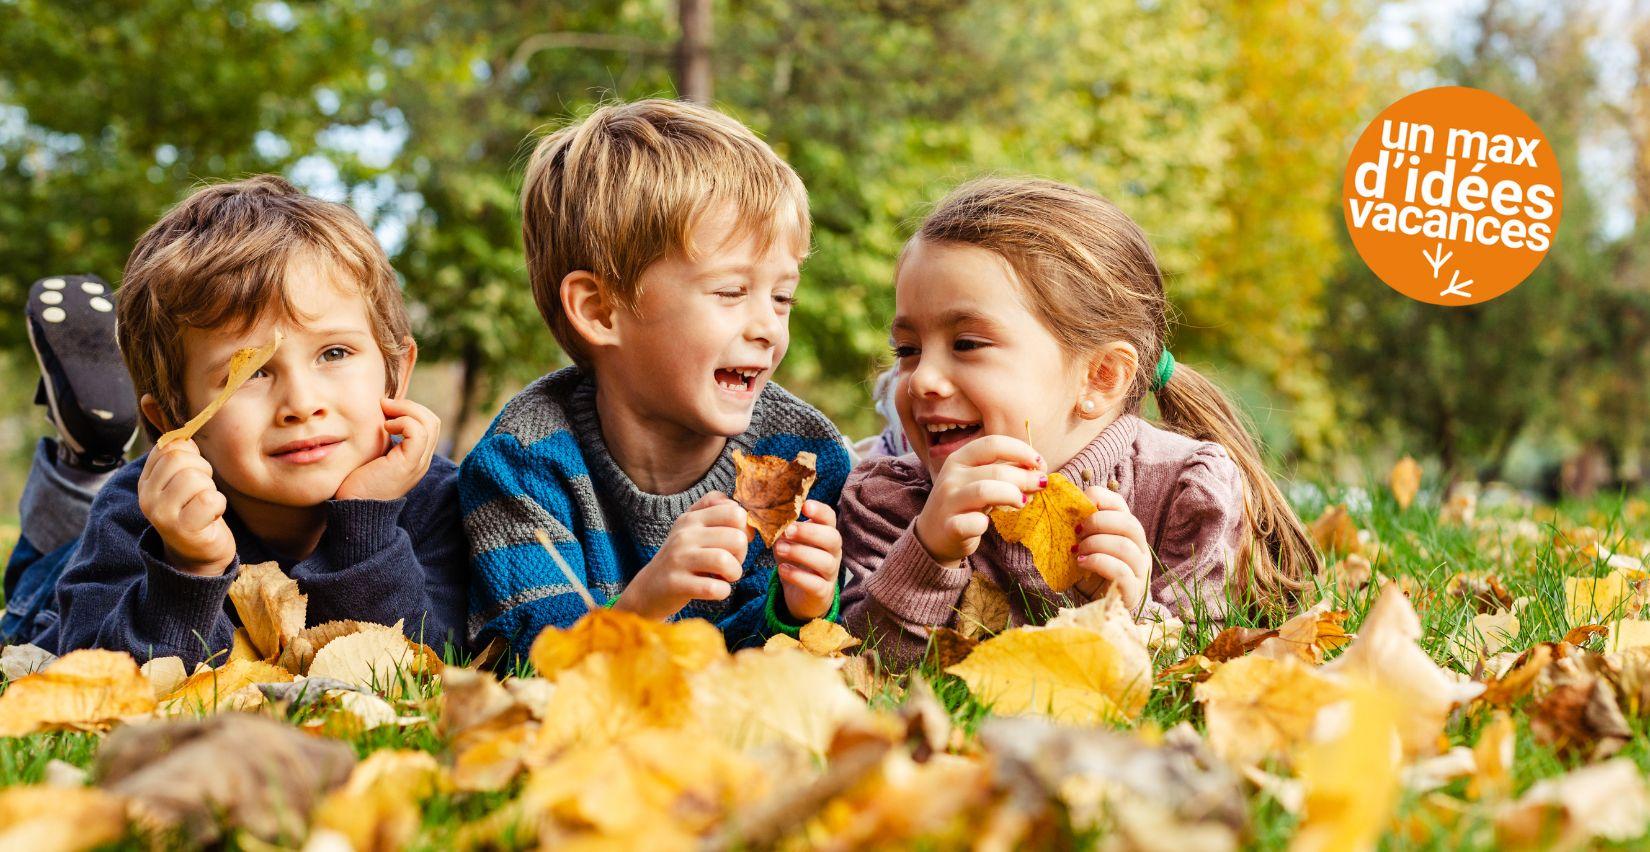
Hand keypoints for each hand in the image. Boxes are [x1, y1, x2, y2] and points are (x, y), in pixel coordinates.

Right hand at [137, 439, 234, 575]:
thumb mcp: (182, 479)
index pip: (168, 446)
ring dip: (211, 489)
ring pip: (195, 478)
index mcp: (146, 481)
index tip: (193, 472)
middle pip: (180, 459)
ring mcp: (161, 514)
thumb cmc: (196, 510)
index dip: (191, 454)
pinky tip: (211, 517)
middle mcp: (147, 497)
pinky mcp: (182, 529)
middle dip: (203, 470)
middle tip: (203, 491)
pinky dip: (218, 505)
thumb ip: (179, 453)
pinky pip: (210, 500)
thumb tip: (170, 417)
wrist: (199, 555)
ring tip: (205, 505)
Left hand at [335, 397, 439, 501]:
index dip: (410, 410)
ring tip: (385, 412)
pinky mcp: (409, 464)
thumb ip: (384, 438)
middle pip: (433, 421)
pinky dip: (403, 421)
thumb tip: (381, 412)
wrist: (352, 508)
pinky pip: (418, 432)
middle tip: (385, 405)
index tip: (385, 408)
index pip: (429, 425)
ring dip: (406, 409)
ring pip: (430, 422)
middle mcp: (423, 460)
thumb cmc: (357, 482)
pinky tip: (386, 426)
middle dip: (410, 405)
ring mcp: (418, 463)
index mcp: (416, 458)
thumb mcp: (375, 454)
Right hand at [615, 492, 747, 619]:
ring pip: (725, 561)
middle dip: (741, 555)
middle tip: (729, 564)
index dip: (744, 531)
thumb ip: (717, 510)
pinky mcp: (676, 584)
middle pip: (737, 538)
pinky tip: (715, 590)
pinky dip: (723, 592)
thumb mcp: (692, 527)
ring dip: (734, 573)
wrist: (649, 588)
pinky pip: (714, 588)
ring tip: (725, 577)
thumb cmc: (681, 557)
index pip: (735, 512)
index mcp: (692, 518)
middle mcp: (684, 534)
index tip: (734, 544)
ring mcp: (679, 559)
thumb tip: (744, 514)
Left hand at [773, 500, 840, 620]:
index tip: (804, 506)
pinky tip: (782, 570)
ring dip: (801, 553)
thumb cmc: (794, 561)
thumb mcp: (787, 542)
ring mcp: (830, 573)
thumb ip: (781, 529)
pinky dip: (798, 576)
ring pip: (825, 561)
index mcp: (826, 534)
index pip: (830, 518)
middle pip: (832, 538)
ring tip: (779, 549)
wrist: (800, 595)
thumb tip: (768, 516)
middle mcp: (833, 552)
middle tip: (787, 530)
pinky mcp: (823, 591)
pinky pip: (816, 583)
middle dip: (809, 532)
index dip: (820, 510)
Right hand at [914, 435, 1045, 565]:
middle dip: (1025, 476)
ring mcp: (948, 501)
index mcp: (959, 459)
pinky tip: (988, 524)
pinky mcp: (950, 527)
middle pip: (996, 469)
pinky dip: (986, 523)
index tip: (1039, 463)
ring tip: (1022, 502)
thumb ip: (1003, 471)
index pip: (992, 444)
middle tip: (1040, 484)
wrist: (933, 537)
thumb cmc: (964, 505)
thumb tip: (1037, 467)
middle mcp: (951, 476)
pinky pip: (974, 522)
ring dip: (1012, 495)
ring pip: (985, 491)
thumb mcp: (978, 481)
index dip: (1021, 450)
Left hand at [1072, 485, 1151, 611]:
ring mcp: (1140, 571)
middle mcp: (1140, 549)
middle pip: (1129, 524)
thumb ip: (1081, 529)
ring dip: (1096, 545)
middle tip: (1077, 532)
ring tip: (1078, 552)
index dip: (1100, 499)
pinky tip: (1082, 564)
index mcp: (1127, 533)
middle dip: (1098, 523)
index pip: (1120, 505)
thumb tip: (1063, 506)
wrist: (1099, 608)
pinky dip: (1098, 563)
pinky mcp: (1134, 591)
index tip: (1079, 507)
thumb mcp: (1084, 548)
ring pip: (1126, 547)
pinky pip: (1121, 571)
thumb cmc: (1090, 575)